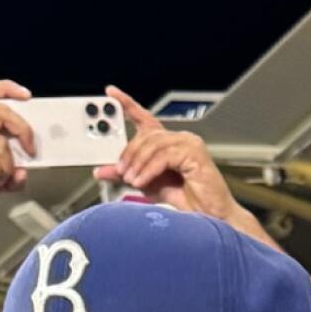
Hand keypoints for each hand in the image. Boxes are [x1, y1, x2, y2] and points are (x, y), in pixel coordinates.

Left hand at [95, 87, 260, 235]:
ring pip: (153, 144)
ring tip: (131, 179)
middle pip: (146, 134)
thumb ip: (126, 174)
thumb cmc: (187, 200)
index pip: (145, 118)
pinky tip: (143, 181)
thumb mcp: (147, 184)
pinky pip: (163, 156)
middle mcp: (180, 138)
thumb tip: (101, 170)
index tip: (111, 94)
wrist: (209, 217)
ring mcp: (189, 144)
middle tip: (119, 170)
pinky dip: (149, 170)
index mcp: (169, 143)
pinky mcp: (194, 153)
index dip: (127, 104)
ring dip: (138, 163)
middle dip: (129, 152)